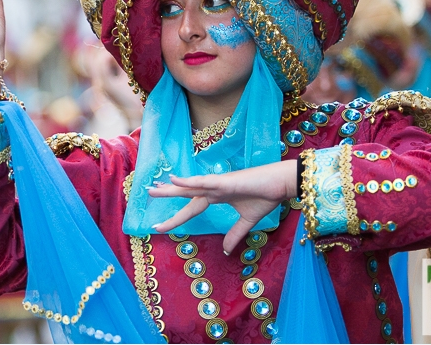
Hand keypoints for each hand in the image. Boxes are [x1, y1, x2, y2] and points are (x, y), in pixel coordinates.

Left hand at [147, 159, 297, 253]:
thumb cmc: (266, 197)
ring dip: (171, 188)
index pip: (191, 208)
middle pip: (185, 193)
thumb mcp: (247, 221)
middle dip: (167, 195)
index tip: (160, 226)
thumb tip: (225, 251)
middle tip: (148, 193)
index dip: (176, 217)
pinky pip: (203, 182)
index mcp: (217, 197)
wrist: (282, 185)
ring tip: (153, 189)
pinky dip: (189, 181)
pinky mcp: (226, 182)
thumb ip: (235, 234)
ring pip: (189, 187)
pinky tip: (175, 179)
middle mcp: (214, 189)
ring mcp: (218, 184)